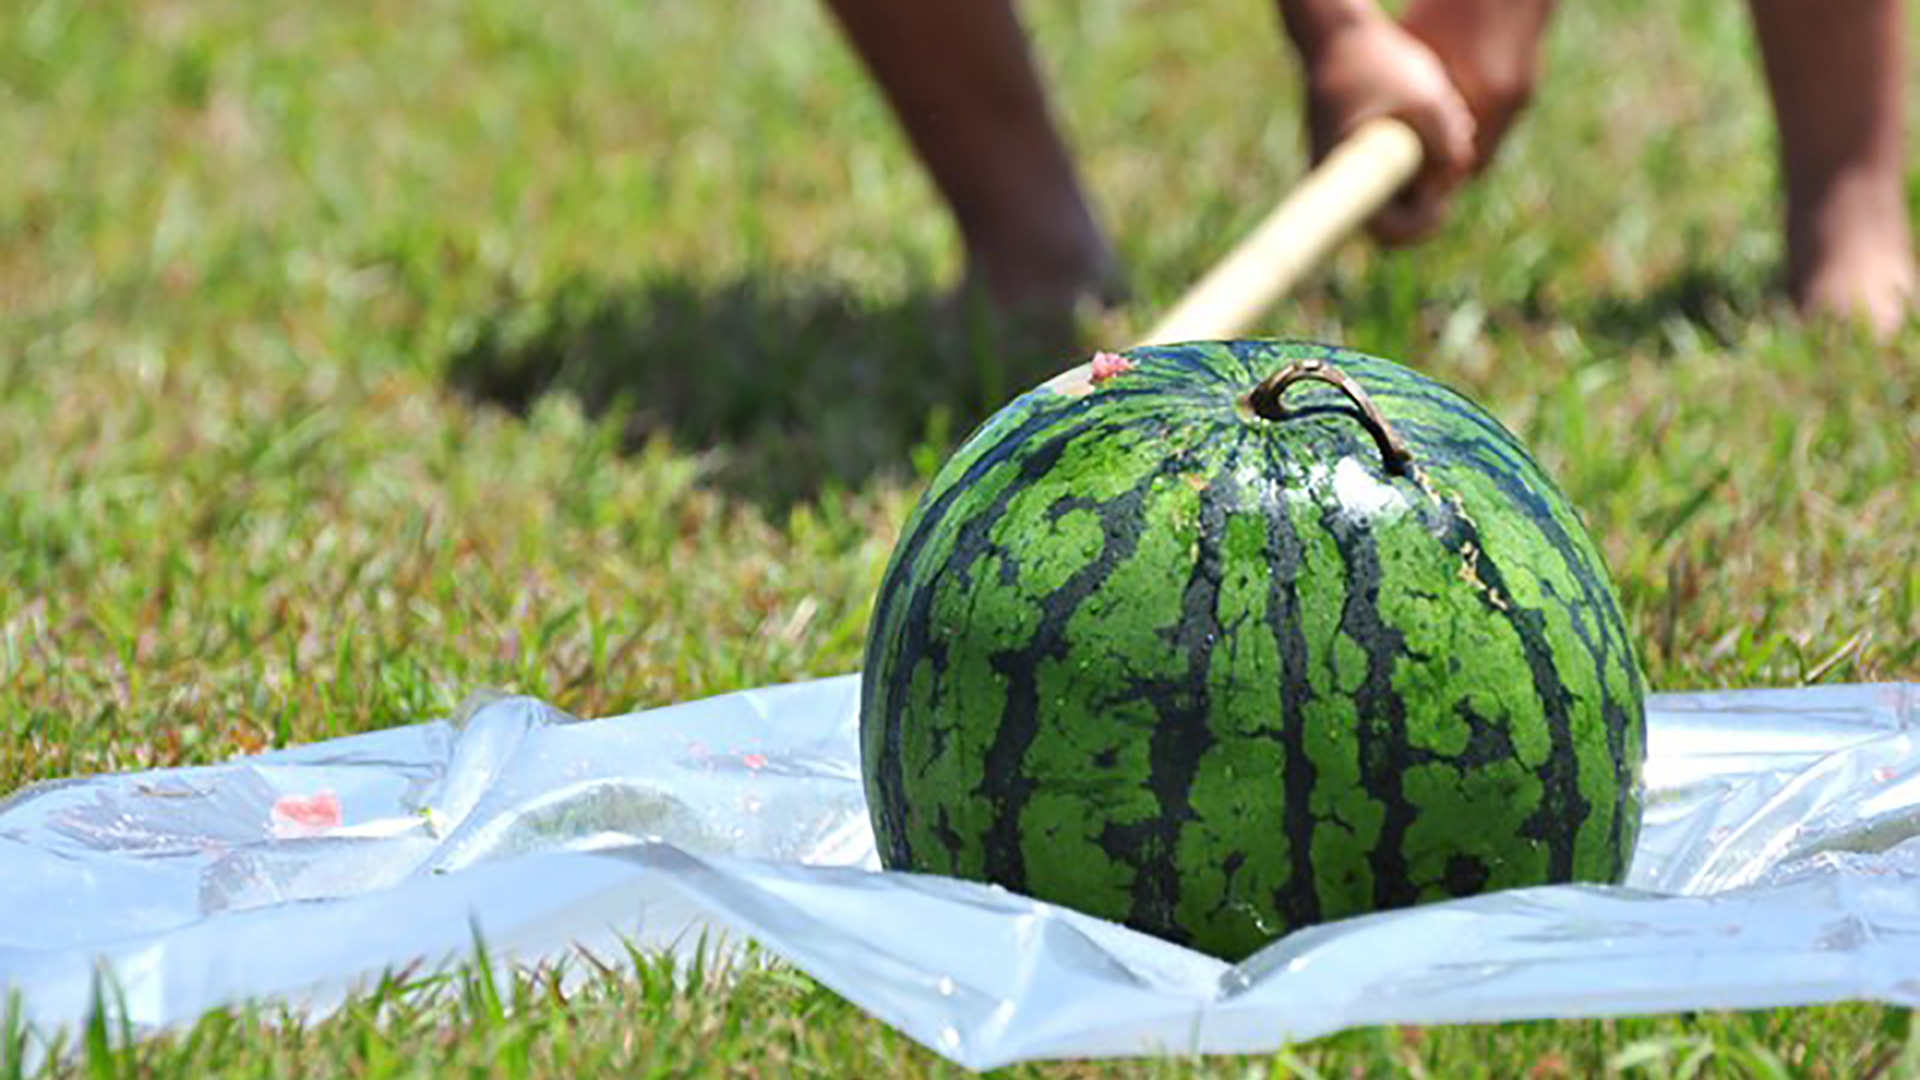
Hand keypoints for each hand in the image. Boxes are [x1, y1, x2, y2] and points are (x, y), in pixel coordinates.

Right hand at [1301, 10, 1477, 243]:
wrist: (1337, 31)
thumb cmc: (1379, 62)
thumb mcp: (1430, 102)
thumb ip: (1452, 146)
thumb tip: (1460, 176)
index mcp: (1349, 177)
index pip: (1389, 233)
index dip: (1424, 224)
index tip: (1443, 198)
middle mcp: (1336, 181)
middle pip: (1394, 215)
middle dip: (1430, 192)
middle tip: (1450, 157)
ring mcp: (1339, 166)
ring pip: (1393, 189)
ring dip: (1425, 168)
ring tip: (1439, 126)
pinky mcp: (1347, 149)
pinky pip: (1385, 167)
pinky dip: (1411, 152)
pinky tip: (1424, 117)